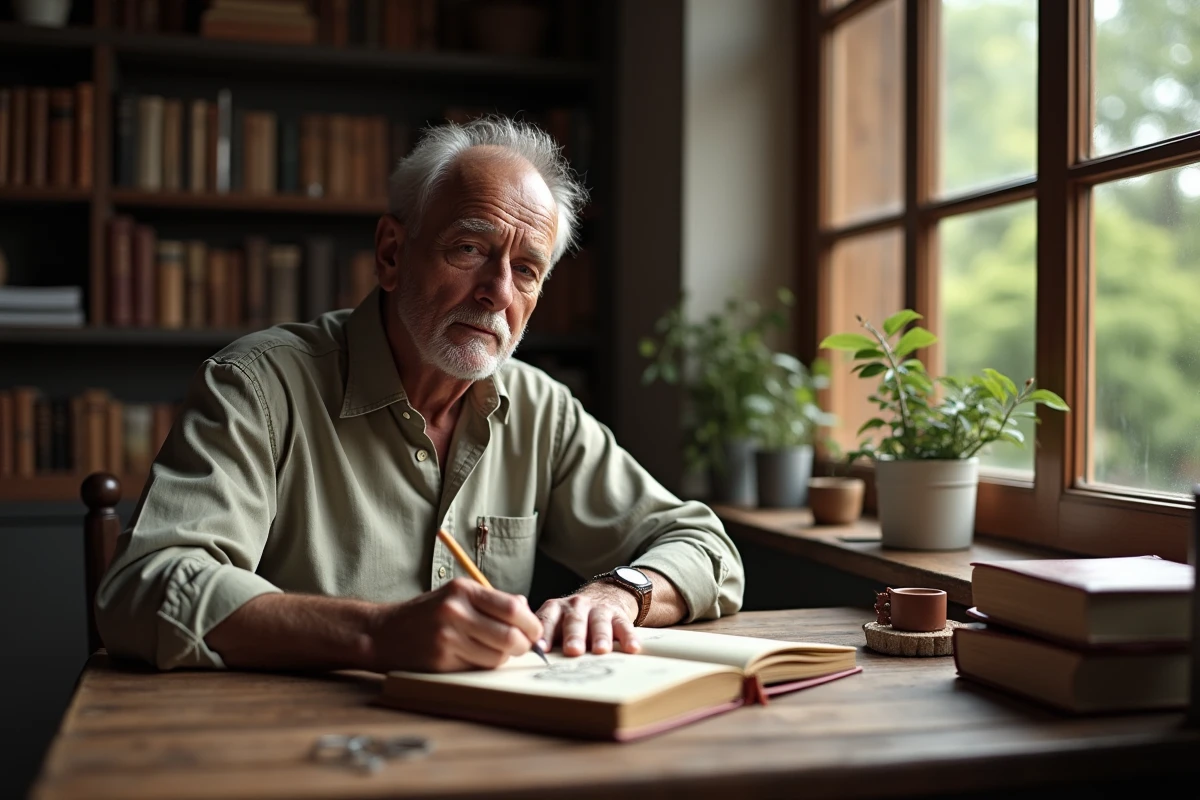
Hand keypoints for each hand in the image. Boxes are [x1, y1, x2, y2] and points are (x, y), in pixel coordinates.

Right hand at [370, 578, 543, 671]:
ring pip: (497, 656)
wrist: (384, 633)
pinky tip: (475, 657)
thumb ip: (492, 601)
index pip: (513, 608)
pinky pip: (478, 668)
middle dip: (524, 646)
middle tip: (523, 647)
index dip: (531, 624)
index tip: (535, 632)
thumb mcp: (457, 595)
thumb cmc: (427, 614)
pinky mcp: (441, 661)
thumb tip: (527, 609)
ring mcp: (447, 638)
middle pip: (509, 636)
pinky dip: (484, 666)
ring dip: (503, 658)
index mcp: (463, 590)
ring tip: (494, 651)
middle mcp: (455, 611)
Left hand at [535, 583, 642, 656]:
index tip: (540, 649)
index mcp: (555, 609)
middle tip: (572, 651)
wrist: (606, 595)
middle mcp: (576, 606)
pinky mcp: (619, 616)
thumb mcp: (554, 621)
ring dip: (600, 637)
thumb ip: (541, 636)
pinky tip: (632, 648)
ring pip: (599, 623)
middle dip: (573, 636)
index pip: (547, 620)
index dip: (544, 634)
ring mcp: (598, 610)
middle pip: (573, 621)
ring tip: (600, 651)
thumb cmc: (571, 619)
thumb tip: (521, 656)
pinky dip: (628, 637)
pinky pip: (624, 626)